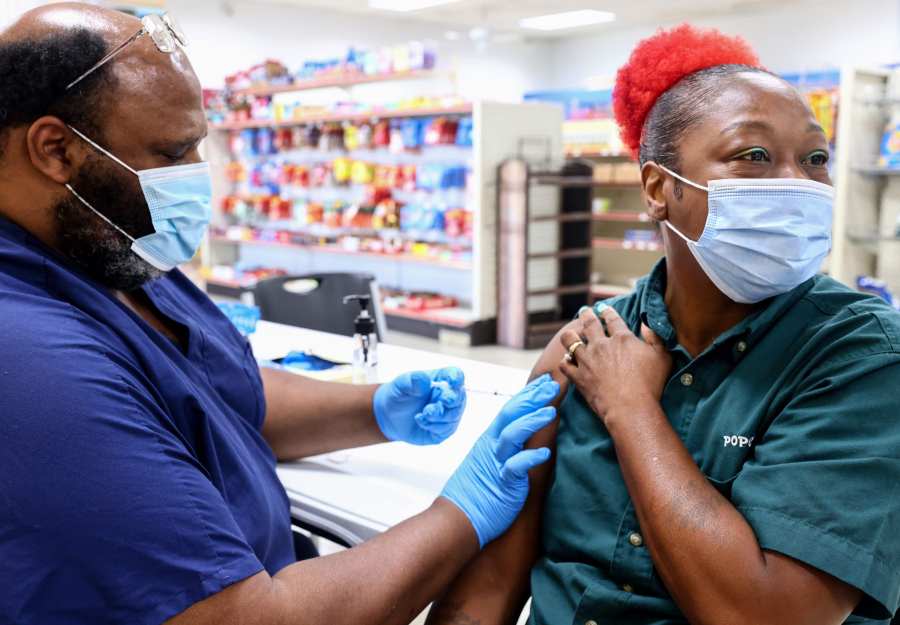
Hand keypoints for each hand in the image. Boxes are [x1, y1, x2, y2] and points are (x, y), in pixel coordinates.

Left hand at [373, 367, 466, 445]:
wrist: (389, 416)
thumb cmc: (398, 395)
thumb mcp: (400, 384)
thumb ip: (412, 380)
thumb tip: (425, 380)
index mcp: (441, 379)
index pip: (455, 375)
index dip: (456, 377)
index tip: (453, 381)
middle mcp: (447, 396)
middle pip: (459, 397)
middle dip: (451, 399)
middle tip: (442, 401)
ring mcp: (447, 414)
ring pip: (454, 415)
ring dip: (440, 415)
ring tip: (424, 413)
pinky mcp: (442, 430)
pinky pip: (445, 430)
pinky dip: (433, 426)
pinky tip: (420, 420)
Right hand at [440, 374, 558, 547]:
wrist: (456, 519)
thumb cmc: (475, 493)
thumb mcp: (488, 462)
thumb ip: (504, 448)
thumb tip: (522, 438)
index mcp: (490, 440)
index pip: (510, 410)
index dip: (527, 395)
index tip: (544, 382)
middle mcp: (492, 446)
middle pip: (511, 414)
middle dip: (532, 398)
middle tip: (551, 385)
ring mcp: (496, 463)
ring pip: (512, 435)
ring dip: (532, 421)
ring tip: (551, 411)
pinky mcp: (502, 483)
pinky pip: (516, 467)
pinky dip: (530, 458)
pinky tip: (545, 453)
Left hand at [560, 305, 671, 424]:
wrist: (630, 408)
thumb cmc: (650, 384)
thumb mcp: (662, 357)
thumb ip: (656, 338)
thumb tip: (646, 323)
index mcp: (622, 338)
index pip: (612, 319)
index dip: (607, 312)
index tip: (603, 308)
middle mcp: (601, 345)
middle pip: (589, 324)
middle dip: (586, 315)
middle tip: (584, 311)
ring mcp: (587, 360)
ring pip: (570, 340)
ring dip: (570, 335)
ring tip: (570, 333)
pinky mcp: (578, 377)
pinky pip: (565, 364)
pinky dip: (565, 361)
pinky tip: (567, 360)